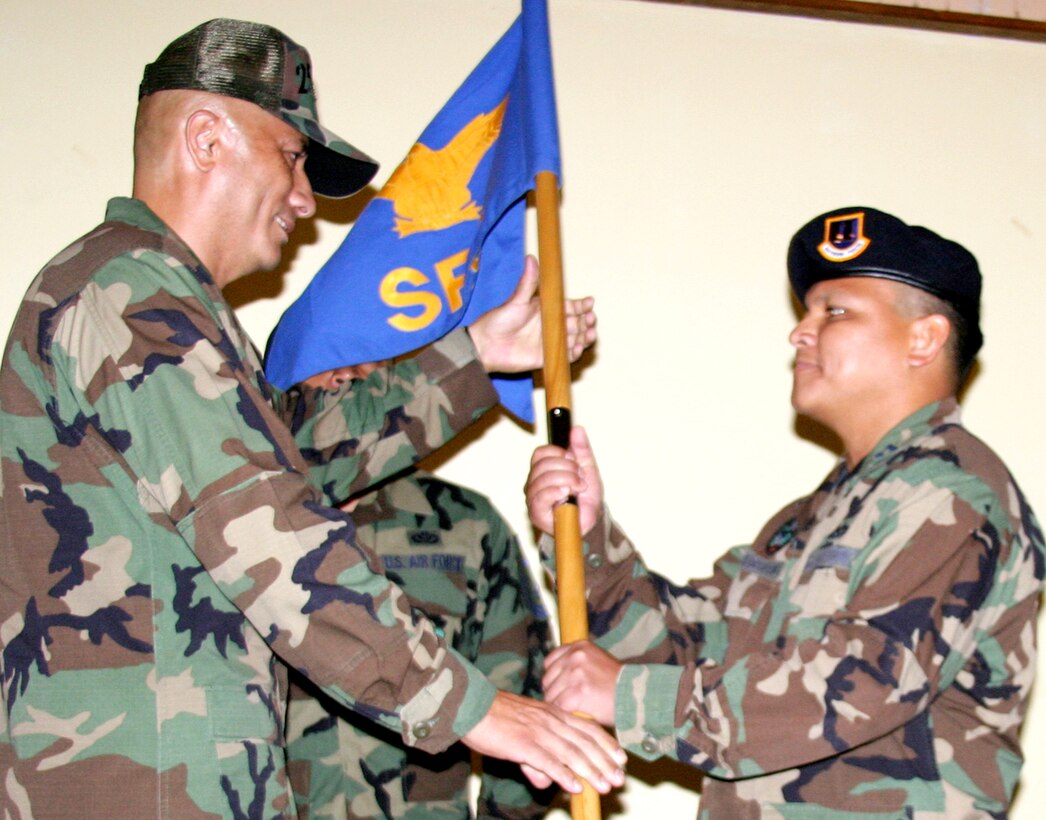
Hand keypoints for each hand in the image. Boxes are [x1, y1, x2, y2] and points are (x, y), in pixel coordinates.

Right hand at [462, 690, 625, 793]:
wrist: (471, 706)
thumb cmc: (495, 718)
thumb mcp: (522, 733)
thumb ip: (535, 758)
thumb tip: (544, 782)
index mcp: (552, 712)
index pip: (587, 727)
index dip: (606, 743)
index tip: (620, 757)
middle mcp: (549, 720)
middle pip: (584, 742)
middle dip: (605, 762)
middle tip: (619, 778)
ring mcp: (538, 732)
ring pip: (571, 753)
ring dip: (591, 771)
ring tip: (605, 785)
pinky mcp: (523, 744)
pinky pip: (548, 761)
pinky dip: (563, 775)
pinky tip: (575, 786)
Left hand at [468, 255, 595, 372]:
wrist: (485, 345)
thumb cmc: (498, 320)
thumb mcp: (516, 300)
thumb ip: (528, 282)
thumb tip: (531, 257)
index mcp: (546, 310)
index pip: (570, 307)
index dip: (581, 305)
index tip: (589, 302)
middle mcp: (550, 325)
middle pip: (576, 323)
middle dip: (586, 321)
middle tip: (590, 319)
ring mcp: (549, 342)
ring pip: (574, 339)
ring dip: (584, 337)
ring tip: (590, 334)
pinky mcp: (545, 358)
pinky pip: (565, 357)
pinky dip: (573, 354)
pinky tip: (577, 349)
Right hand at [526, 426, 603, 535]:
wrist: (592, 520)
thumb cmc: (586, 496)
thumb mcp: (588, 468)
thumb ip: (582, 448)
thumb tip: (577, 429)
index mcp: (543, 470)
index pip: (540, 453)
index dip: (559, 453)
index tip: (574, 461)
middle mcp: (534, 483)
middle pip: (543, 464)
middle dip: (568, 468)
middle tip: (580, 478)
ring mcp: (533, 498)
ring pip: (542, 479)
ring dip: (567, 481)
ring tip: (578, 488)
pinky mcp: (536, 513)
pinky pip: (540, 497)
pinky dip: (555, 492)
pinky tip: (566, 494)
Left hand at [542, 640, 621, 726]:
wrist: (635, 694)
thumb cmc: (616, 682)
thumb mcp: (595, 660)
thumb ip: (576, 662)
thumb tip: (554, 676)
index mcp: (579, 646)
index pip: (550, 661)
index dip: (553, 676)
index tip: (559, 686)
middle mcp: (575, 656)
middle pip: (547, 678)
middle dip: (554, 692)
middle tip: (565, 702)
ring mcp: (576, 673)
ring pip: (551, 694)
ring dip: (558, 704)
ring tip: (571, 709)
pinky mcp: (577, 691)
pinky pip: (559, 706)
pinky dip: (564, 713)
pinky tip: (574, 715)